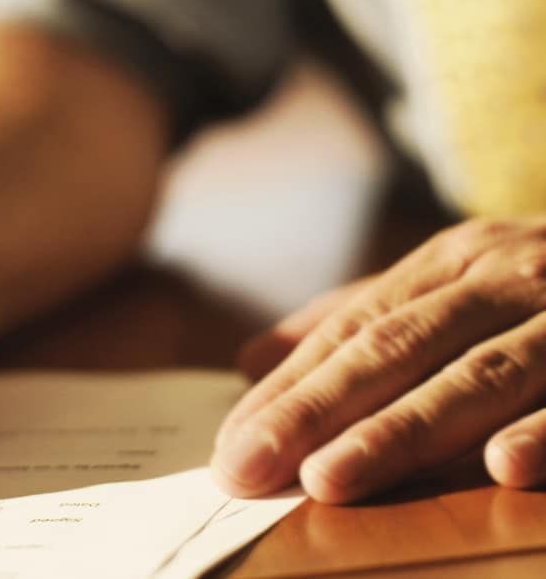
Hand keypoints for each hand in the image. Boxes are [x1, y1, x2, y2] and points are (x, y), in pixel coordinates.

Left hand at [212, 218, 545, 502]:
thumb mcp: (463, 287)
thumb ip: (362, 320)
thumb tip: (247, 358)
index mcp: (456, 261)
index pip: (354, 330)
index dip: (289, 389)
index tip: (231, 446)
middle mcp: (511, 275)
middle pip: (398, 348)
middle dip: (316, 411)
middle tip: (247, 468)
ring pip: (480, 376)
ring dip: (404, 431)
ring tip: (330, 479)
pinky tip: (502, 467)